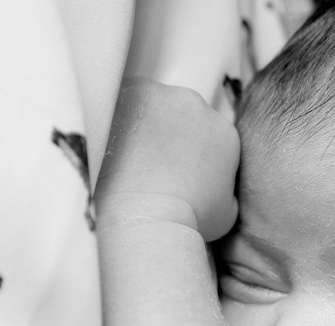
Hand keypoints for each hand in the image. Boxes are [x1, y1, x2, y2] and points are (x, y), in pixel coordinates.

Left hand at [95, 76, 238, 240]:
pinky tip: (107, 140)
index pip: (207, 133)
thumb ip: (226, 188)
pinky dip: (113, 115)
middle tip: (147, 159)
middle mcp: (197, 106)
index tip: (172, 167)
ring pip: (150, 103)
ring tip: (123, 151)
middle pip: (180, 113)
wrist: (147, 217)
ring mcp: (161, 96)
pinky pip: (119, 98)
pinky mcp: (127, 93)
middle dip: (167, 131)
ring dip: (141, 120)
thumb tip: (218, 185)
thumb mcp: (227, 212)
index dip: (189, 150)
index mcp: (225, 133)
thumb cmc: (187, 221)